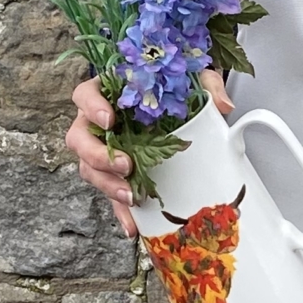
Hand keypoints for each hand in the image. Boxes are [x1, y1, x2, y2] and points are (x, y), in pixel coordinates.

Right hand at [66, 72, 231, 239]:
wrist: (178, 104)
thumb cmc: (173, 87)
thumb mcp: (191, 78)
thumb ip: (206, 84)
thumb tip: (223, 106)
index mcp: (108, 93)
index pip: (84, 95)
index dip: (91, 107)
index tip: (110, 119)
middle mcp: (98, 123)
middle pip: (79, 138)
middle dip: (97, 155)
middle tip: (125, 165)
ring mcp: (104, 150)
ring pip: (89, 169)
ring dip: (108, 185)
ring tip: (132, 196)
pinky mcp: (116, 175)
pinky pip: (111, 194)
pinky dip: (121, 211)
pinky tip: (133, 224)